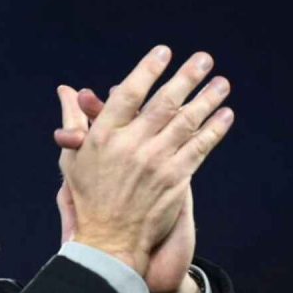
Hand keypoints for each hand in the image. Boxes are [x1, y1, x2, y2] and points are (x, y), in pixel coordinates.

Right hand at [54, 46, 232, 292]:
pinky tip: (226, 116)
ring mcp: (155, 162)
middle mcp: (130, 146)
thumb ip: (74, 120)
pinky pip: (200, 148)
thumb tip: (66, 90)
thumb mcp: (73, 158)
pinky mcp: (175, 180)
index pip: (128, 94)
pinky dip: (214, 130)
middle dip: (186, 77)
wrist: (109, 240)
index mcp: (103, 136)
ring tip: (222, 83)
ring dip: (208, 99)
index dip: (147, 70)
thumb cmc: (89, 197)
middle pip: (164, 103)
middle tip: (204, 59)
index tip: (164, 52)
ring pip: (187, 122)